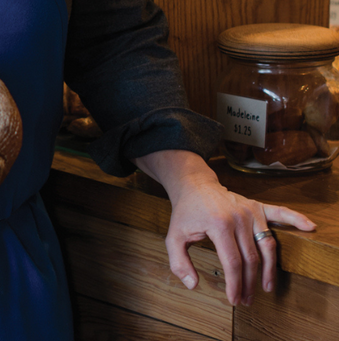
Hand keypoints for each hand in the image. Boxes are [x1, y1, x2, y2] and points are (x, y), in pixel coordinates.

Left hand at [134, 150, 315, 305]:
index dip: (236, 285)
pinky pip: (280, 213)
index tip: (234, 299)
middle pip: (251, 259)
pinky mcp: (257, 206)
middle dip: (249, 283)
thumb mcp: (174, 236)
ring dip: (269, 270)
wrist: (194, 184)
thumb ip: (179, 262)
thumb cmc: (186, 212)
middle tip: (246, 300)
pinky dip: (295, 219)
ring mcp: (250, 211)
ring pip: (267, 246)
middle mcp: (238, 217)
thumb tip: (193, 284)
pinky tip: (310, 227)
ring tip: (265, 287)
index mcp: (218, 224)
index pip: (233, 263)